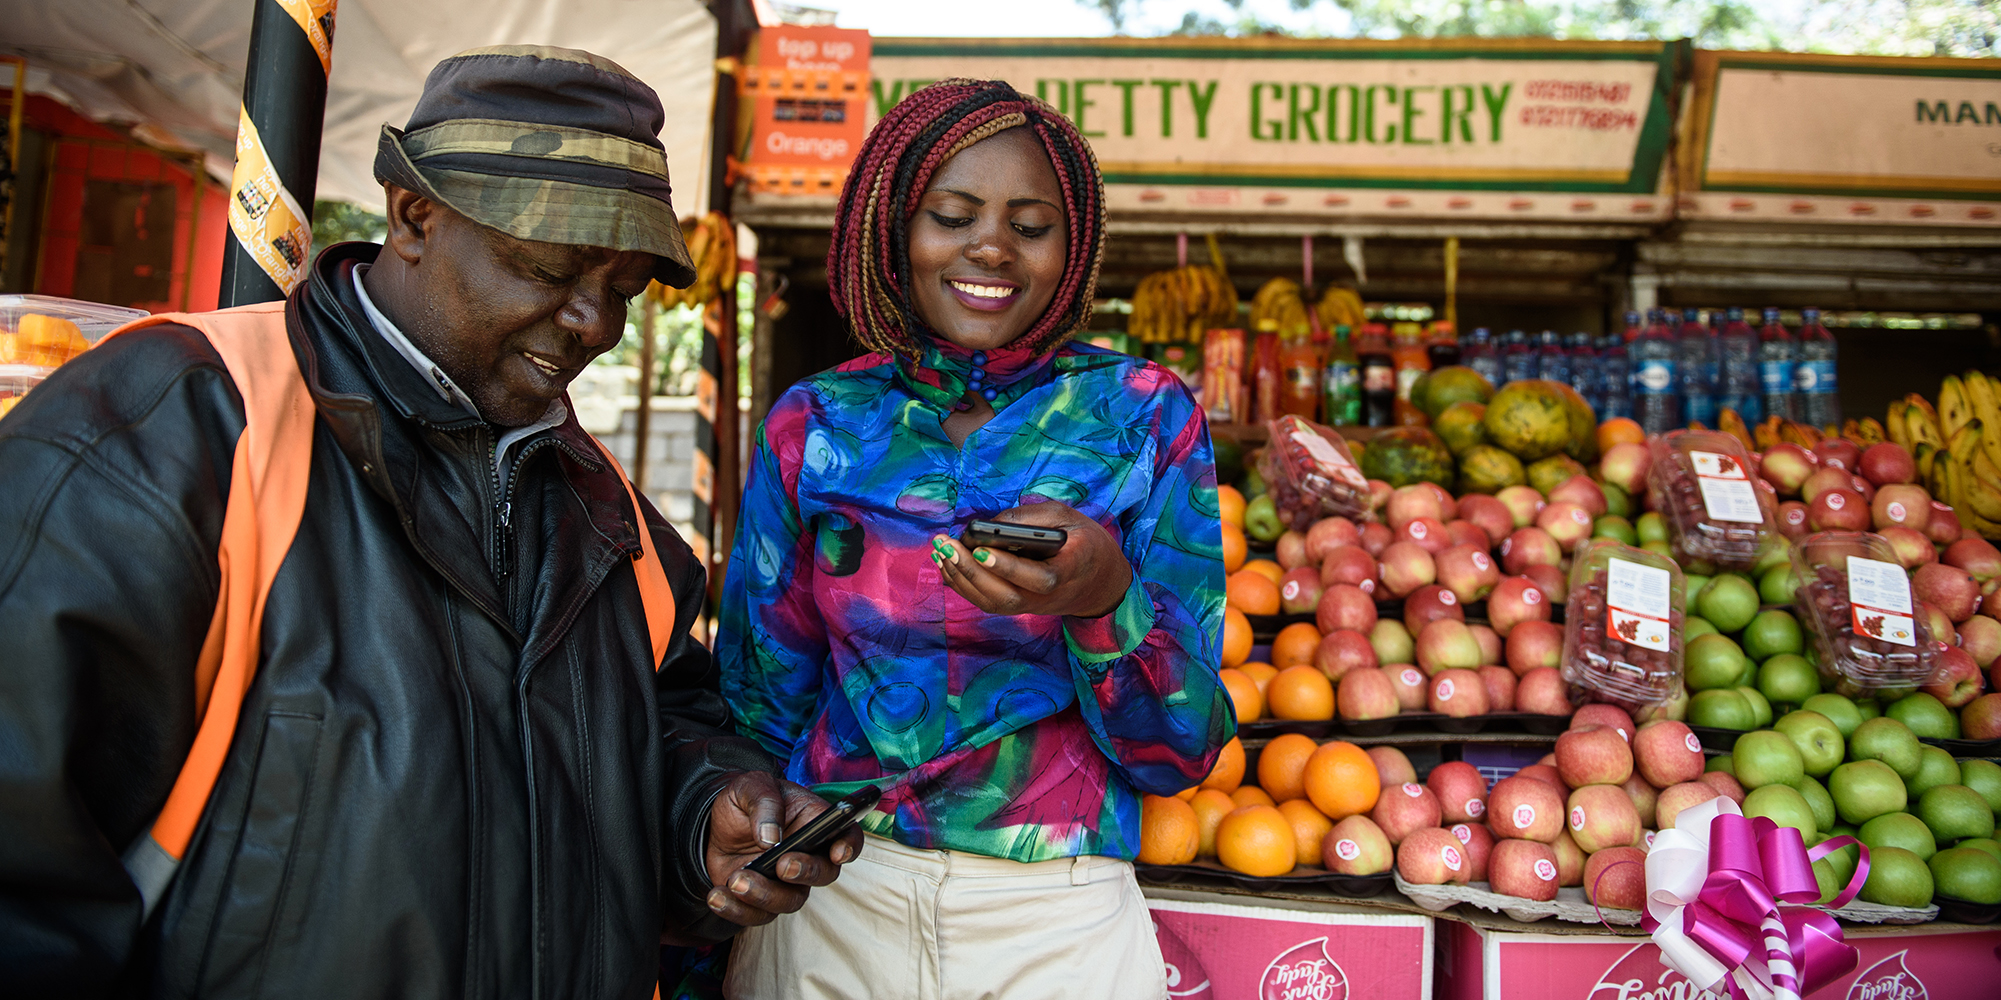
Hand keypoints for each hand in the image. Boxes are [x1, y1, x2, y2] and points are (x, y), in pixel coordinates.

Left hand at [700, 771, 862, 928]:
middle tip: (782, 865)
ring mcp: (786, 883)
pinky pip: (756, 916)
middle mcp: (808, 857)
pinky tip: (716, 896)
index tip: (837, 853)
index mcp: (815, 823)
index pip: (846, 836)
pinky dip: (736, 910)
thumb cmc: (745, 801)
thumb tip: (771, 838)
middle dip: (806, 873)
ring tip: (736, 879)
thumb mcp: (751, 787)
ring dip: (764, 895)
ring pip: (790, 901)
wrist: (715, 824)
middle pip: (824, 875)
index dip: (848, 846)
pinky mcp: (761, 901)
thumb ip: (764, 803)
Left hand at [933, 501, 1132, 618]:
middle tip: (946, 544)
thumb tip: (991, 523)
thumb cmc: (1084, 542)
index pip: (1037, 577)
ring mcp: (1031, 606)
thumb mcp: (1068, 517)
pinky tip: (945, 563)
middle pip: (1006, 595)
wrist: (1100, 583)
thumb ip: (1033, 518)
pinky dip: (962, 584)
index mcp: (1068, 571)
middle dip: (971, 570)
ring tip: (940, 549)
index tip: (981, 549)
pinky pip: (986, 601)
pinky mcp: (1018, 607)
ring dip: (960, 577)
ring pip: (992, 602)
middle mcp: (1046, 596)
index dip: (1007, 566)